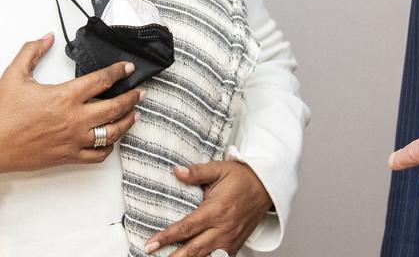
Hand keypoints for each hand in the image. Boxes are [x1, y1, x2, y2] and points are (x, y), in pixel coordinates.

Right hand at [0, 34, 144, 174]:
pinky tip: (112, 139)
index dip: (118, 72)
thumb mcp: (14, 74)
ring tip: (135, 114)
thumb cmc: (1, 113)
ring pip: (112, 132)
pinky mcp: (68, 156)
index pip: (101, 80)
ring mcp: (73, 140)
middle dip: (132, 98)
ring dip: (127, 122)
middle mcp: (74, 119)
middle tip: (141, 92)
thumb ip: (32, 51)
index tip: (128, 68)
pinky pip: (97, 154)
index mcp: (64, 96)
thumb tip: (47, 37)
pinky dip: (109, 147)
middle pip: (115, 107)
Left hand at [144, 160, 272, 255]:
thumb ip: (197, 172)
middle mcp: (223, 229)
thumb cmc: (243, 177)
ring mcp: (230, 240)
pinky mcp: (235, 246)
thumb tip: (176, 171)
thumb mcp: (220, 169)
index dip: (167, 237)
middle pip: (194, 250)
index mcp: (216, 210)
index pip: (187, 228)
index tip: (151, 244)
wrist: (267, 187)